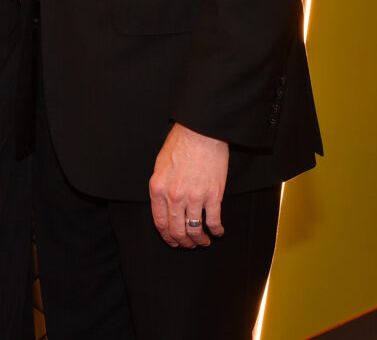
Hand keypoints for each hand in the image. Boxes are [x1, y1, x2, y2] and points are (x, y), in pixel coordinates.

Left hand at [148, 123, 227, 248]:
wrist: (200, 131)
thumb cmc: (180, 143)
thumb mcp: (160, 165)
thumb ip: (161, 187)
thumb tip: (165, 206)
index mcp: (158, 188)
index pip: (160, 222)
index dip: (167, 236)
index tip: (173, 241)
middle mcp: (174, 196)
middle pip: (177, 231)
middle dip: (183, 242)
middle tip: (188, 244)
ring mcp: (194, 197)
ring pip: (195, 230)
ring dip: (199, 240)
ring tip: (203, 241)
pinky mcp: (213, 195)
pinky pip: (214, 221)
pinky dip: (217, 231)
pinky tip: (218, 232)